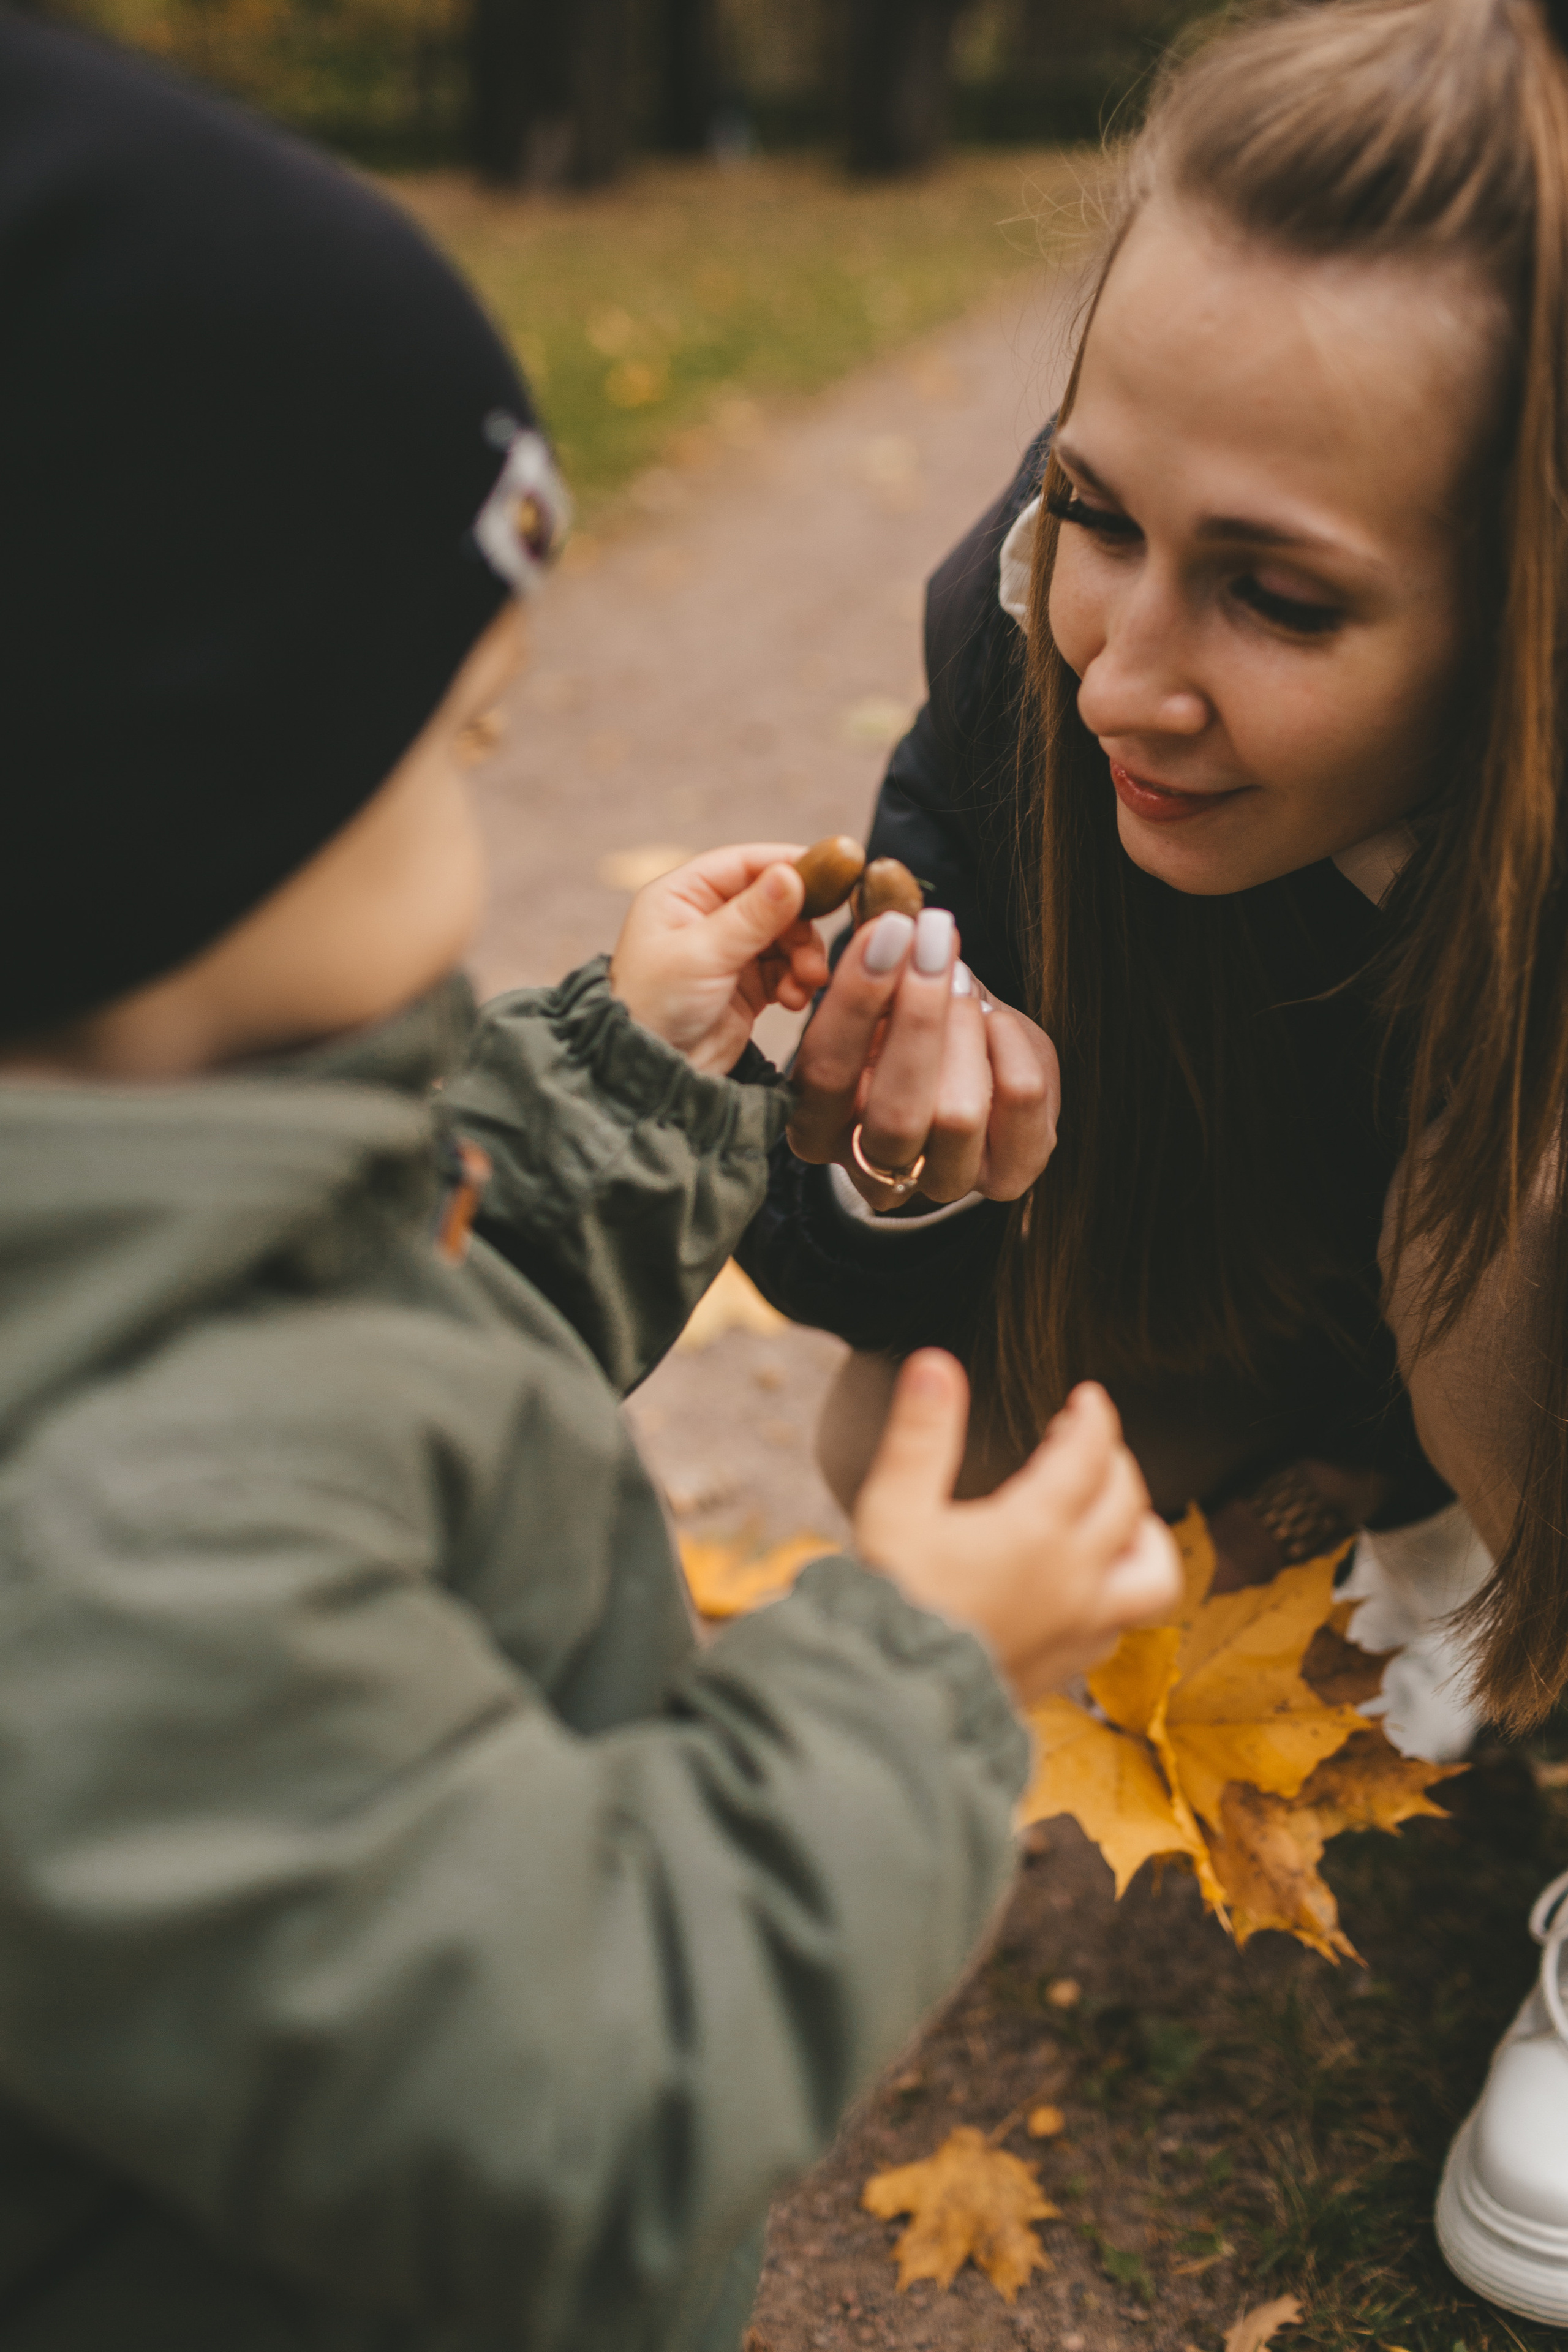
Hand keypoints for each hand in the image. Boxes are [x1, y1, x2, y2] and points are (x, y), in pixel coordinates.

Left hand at [610, 844, 829, 1074]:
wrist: (652, 1076)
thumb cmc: (655, 1008)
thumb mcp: (703, 956)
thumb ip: (752, 916)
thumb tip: (791, 873)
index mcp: (681, 895)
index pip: (744, 864)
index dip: (789, 865)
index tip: (833, 876)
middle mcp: (705, 917)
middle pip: (774, 899)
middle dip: (801, 925)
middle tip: (813, 953)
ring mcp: (728, 951)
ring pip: (786, 936)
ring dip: (803, 956)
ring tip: (806, 982)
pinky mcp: (746, 985)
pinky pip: (786, 969)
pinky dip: (797, 980)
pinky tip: (794, 1000)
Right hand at [785, 908, 1058, 1209]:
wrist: (970, 1075)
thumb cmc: (910, 1028)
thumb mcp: (885, 987)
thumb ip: (880, 939)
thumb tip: (885, 873)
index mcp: (818, 1128)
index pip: (827, 1073)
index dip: (857, 999)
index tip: (887, 930)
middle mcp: (875, 1170)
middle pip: (896, 1110)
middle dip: (919, 1014)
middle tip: (936, 938)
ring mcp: (943, 1182)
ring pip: (957, 1115)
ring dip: (963, 1029)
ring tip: (961, 978)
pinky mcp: (1008, 1174)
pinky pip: (1020, 1104)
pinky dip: (1013, 1045)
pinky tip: (997, 1019)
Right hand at [853, 1354, 1180, 1703]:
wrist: (889, 1704)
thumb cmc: (890, 1601)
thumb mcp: (894, 1507)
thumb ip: (921, 1434)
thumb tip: (937, 1364)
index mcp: (1036, 1530)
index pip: (1088, 1455)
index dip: (1093, 1419)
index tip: (1087, 1400)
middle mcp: (1075, 1579)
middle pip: (1127, 1504)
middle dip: (1114, 1462)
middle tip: (1087, 1443)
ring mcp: (1079, 1629)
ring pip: (1152, 1575)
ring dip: (1143, 1535)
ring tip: (1118, 1518)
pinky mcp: (1067, 1667)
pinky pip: (1120, 1624)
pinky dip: (1117, 1592)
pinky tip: (1085, 1586)